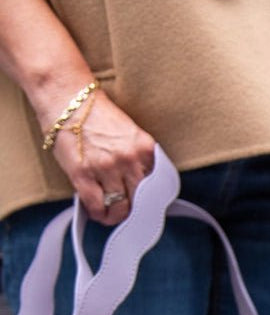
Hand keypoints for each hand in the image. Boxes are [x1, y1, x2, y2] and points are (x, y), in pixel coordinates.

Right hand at [48, 89, 155, 223]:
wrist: (67, 98)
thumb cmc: (97, 116)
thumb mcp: (130, 135)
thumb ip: (139, 159)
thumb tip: (142, 188)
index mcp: (144, 149)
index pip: (157, 186)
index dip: (151, 200)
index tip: (147, 206)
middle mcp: (128, 159)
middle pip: (141, 200)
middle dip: (135, 210)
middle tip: (128, 212)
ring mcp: (106, 168)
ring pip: (120, 207)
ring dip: (116, 215)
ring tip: (111, 214)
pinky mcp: (83, 174)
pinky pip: (97, 205)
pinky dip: (98, 214)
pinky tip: (97, 213)